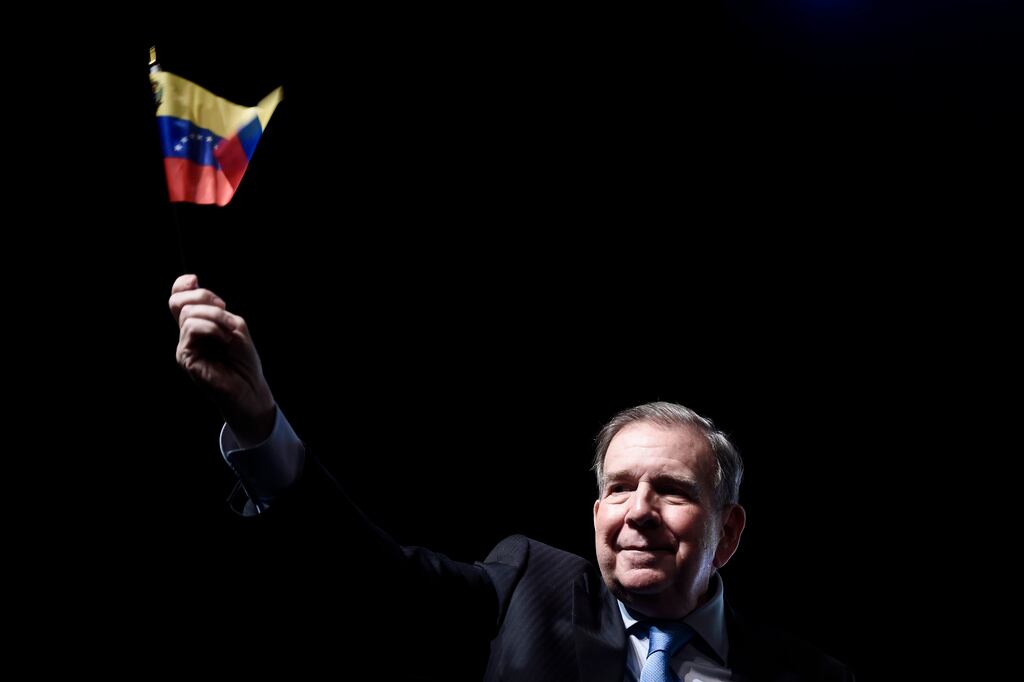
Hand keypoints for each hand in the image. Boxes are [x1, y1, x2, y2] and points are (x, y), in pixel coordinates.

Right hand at [169, 274, 275, 445]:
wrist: (250, 389)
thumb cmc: (244, 360)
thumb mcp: (234, 326)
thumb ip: (216, 309)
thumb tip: (195, 289)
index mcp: (197, 325)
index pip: (178, 298)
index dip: (182, 284)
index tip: (195, 280)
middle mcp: (186, 335)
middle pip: (178, 301)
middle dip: (203, 297)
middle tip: (224, 309)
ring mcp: (184, 346)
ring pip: (189, 314)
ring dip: (215, 317)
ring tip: (230, 332)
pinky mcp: (185, 357)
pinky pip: (192, 329)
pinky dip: (213, 328)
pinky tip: (225, 339)